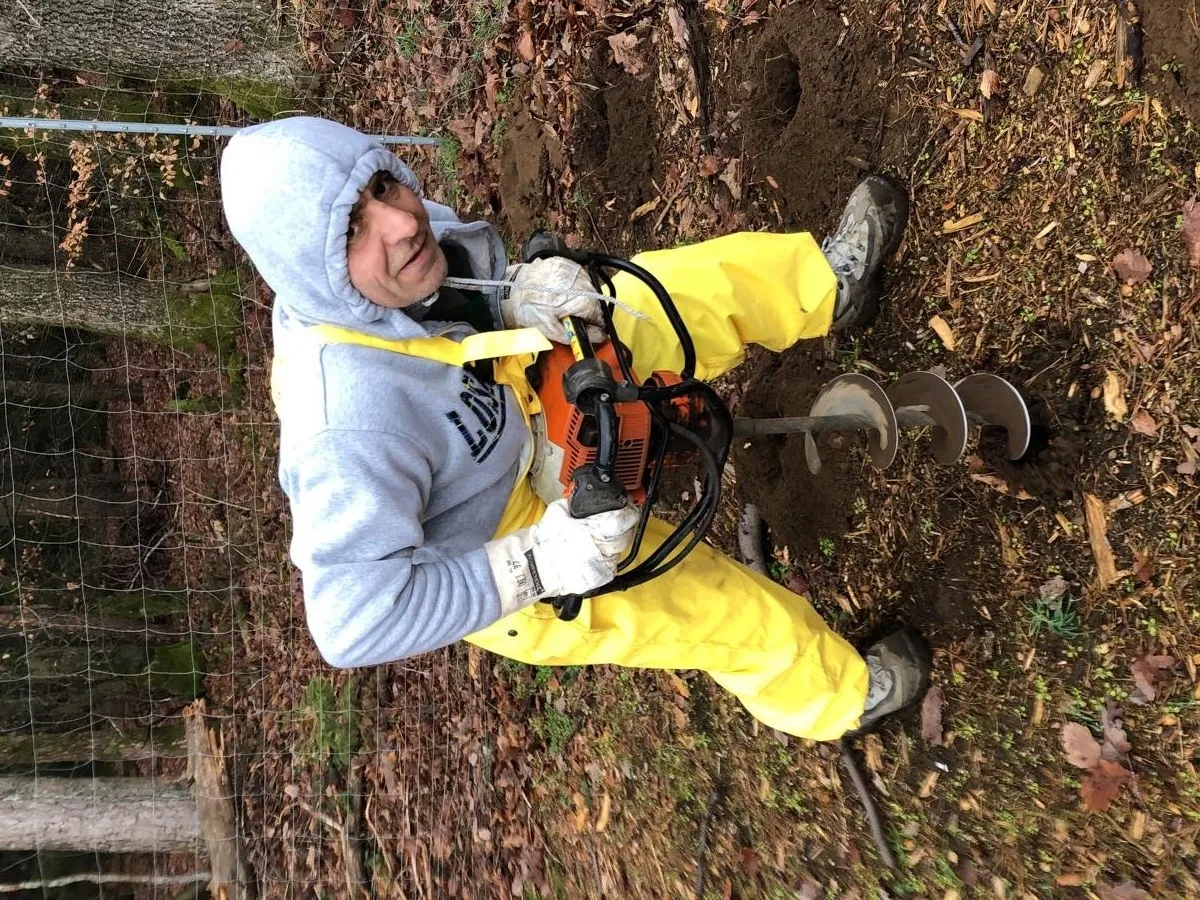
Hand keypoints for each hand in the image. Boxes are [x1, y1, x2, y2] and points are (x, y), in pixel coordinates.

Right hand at [484, 499, 638, 613]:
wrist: (534, 567)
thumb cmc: (544, 540)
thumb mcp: (558, 510)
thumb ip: (575, 502)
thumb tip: (587, 497)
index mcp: (592, 529)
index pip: (624, 519)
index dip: (630, 512)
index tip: (629, 508)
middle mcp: (600, 548)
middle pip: (625, 536)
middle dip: (623, 528)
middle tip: (613, 524)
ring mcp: (601, 565)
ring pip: (619, 552)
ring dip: (614, 545)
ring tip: (598, 542)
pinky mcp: (599, 578)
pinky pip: (611, 566)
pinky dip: (606, 560)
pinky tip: (593, 555)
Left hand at [501, 257, 604, 343]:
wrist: (510, 291)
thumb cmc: (528, 310)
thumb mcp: (553, 330)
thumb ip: (579, 334)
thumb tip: (598, 336)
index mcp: (577, 298)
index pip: (598, 312)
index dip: (595, 321)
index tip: (592, 326)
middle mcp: (577, 280)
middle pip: (594, 297)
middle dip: (587, 308)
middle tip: (574, 315)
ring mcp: (569, 268)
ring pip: (587, 284)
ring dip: (581, 294)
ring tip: (565, 301)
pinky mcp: (562, 261)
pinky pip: (576, 273)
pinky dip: (573, 283)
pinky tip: (562, 290)